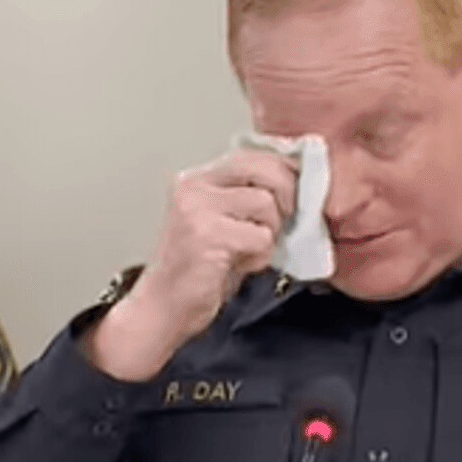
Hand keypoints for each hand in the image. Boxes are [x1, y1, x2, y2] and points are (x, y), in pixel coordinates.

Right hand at [85, 149, 296, 381]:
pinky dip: (260, 256)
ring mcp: (197, 208)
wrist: (165, 306)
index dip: (283, 171)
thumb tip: (295, 178)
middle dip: (286, 196)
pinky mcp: (207, 234)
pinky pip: (261, 236)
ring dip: (269, 233)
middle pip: (264, 169)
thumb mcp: (222, 221)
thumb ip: (248, 196)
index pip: (253, 155)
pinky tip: (239, 265)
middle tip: (280, 223)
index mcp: (197, 178)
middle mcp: (194, 186)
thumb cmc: (198, 269)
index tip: (297, 190)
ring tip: (247, 251)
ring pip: (266, 204)